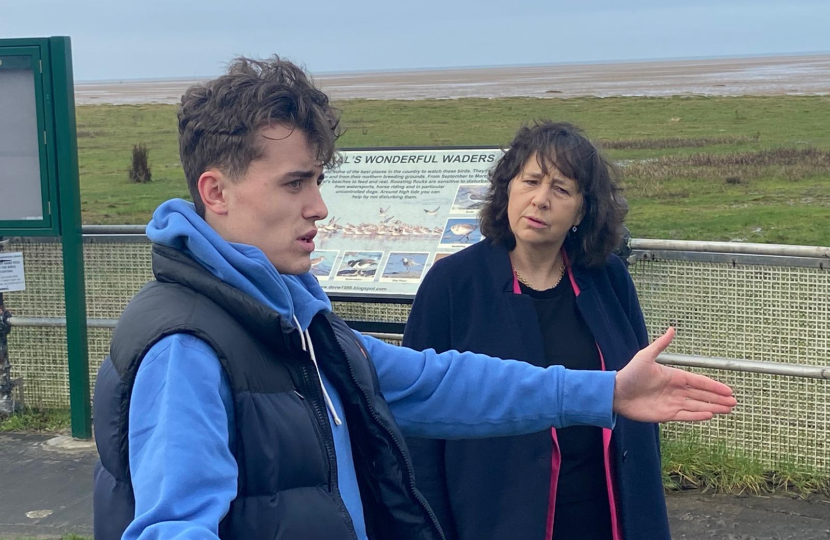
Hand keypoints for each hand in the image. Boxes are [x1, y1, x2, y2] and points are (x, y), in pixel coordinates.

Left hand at [613, 327, 736, 421]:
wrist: (616, 392)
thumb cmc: (630, 374)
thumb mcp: (645, 356)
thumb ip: (661, 344)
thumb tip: (672, 329)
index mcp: (674, 376)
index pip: (698, 381)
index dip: (714, 386)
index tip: (729, 390)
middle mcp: (675, 390)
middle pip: (701, 395)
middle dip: (718, 399)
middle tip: (734, 402)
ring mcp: (672, 403)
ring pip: (697, 406)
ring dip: (712, 408)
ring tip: (728, 409)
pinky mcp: (666, 415)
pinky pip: (686, 415)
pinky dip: (698, 416)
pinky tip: (710, 415)